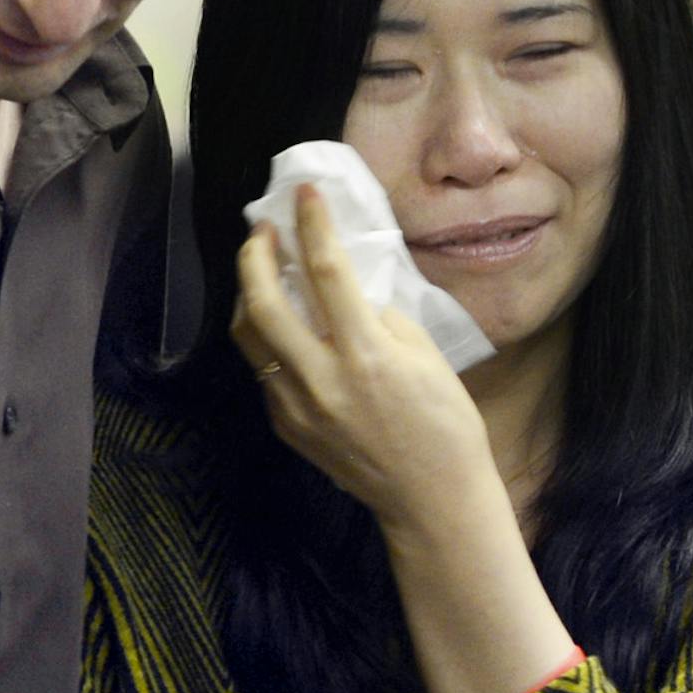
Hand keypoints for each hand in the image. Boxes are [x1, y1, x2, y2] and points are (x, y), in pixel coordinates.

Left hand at [231, 183, 490, 525]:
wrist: (432, 499)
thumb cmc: (444, 424)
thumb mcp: (425, 355)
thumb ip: (378, 316)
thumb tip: (344, 286)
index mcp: (365, 356)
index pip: (327, 273)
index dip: (313, 225)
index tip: (306, 193)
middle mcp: (321, 380)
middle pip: (263, 303)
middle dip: (255, 255)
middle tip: (263, 230)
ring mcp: (297, 407)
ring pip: (248, 338)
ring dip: (248, 295)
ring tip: (261, 270)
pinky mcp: (286, 426)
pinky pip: (263, 370)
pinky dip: (266, 338)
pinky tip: (282, 324)